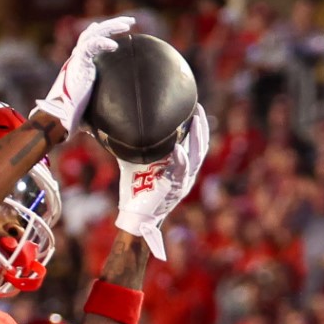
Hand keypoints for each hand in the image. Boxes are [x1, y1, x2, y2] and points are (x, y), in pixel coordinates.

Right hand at [34, 15, 135, 134]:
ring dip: (111, 27)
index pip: (89, 42)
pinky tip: (115, 45)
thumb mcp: (90, 106)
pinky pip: (91, 46)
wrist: (57, 118)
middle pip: (93, 33)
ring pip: (93, 34)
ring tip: (128, 24)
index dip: (101, 33)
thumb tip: (118, 122)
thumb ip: (101, 103)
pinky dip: (102, 43)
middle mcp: (76, 60)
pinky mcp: (77, 64)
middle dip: (112, 25)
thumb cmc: (70, 116)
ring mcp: (75, 60)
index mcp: (78, 66)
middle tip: (130, 21)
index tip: (116, 29)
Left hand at [114, 104, 208, 258]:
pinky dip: (180, 159)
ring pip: (196, 157)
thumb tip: (122, 128)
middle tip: (197, 107)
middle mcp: (188, 174)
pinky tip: (177, 148)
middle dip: (201, 126)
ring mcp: (184, 182)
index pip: (196, 144)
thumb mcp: (139, 165)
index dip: (198, 127)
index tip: (195, 108)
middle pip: (201, 146)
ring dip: (196, 137)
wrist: (135, 216)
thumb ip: (138, 149)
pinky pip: (181, 171)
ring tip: (194, 120)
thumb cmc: (137, 190)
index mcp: (183, 168)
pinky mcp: (175, 189)